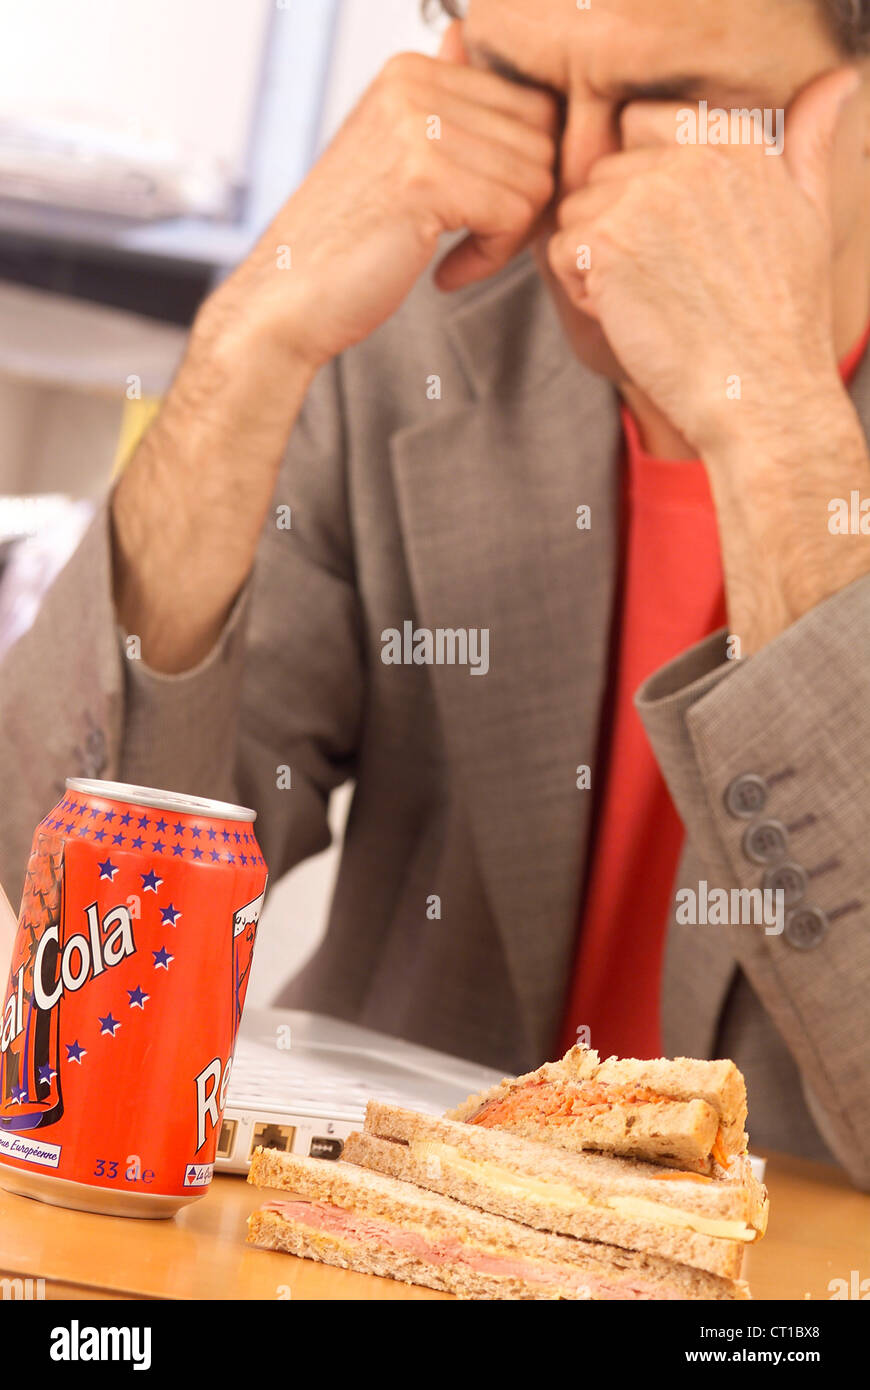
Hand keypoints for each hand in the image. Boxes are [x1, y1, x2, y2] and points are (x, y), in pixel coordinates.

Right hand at [208, 22, 559, 370]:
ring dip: (507, 235)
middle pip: (542, 137)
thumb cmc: (344, 241)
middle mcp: (413, 84)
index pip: (530, 104)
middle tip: (477, 240)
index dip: (520, 169)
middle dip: (522, 200)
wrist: (286, 298)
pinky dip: (491, 257)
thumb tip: (466, 41)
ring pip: (536, 178)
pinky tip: (447, 273)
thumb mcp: (392, 155)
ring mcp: (419, 128)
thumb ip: (440, 104)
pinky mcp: (428, 179)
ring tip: (456, 256)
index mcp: (409, 71)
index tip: (478, 212)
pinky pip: (515, 214)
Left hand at [547, 68, 869, 653]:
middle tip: (668, 282)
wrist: (761, 393)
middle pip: (602, 173)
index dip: (640, 183)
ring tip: (653, 300)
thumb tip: (837, 81)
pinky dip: (583, 292)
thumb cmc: (784, 319)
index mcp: (734, 138)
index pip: (641, 124)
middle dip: (616, 226)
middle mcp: (688, 155)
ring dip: (596, 261)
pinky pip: (562, 252)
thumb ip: (808, 144)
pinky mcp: (606, 241)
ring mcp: (644, 195)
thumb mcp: (809, 216)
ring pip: (576, 213)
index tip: (672, 237)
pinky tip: (633, 317)